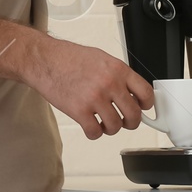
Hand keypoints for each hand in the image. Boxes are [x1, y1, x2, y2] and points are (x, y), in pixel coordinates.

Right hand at [25, 36, 153, 139]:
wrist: (44, 60)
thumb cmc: (69, 58)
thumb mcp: (101, 58)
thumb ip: (118, 74)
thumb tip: (132, 91)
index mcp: (117, 69)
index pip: (146, 92)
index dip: (147, 105)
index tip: (143, 109)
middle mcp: (109, 83)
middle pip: (134, 115)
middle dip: (131, 122)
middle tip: (125, 122)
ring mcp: (94, 98)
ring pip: (115, 126)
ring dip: (110, 128)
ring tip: (103, 122)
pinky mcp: (79, 111)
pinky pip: (95, 132)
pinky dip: (94, 133)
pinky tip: (90, 126)